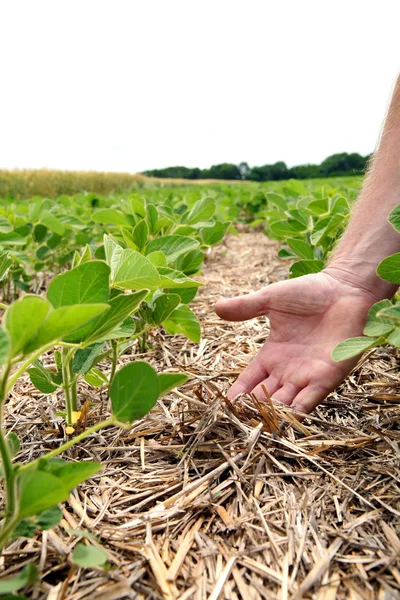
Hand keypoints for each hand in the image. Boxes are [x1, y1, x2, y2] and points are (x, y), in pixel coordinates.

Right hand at [215, 271, 377, 414]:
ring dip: (273, 415)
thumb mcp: (271, 299)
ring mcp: (307, 375)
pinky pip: (310, 399)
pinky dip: (298, 411)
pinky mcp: (328, 376)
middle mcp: (288, 370)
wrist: (345, 288)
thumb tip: (216, 307)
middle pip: (265, 398)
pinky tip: (286, 420)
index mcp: (272, 355)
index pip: (249, 381)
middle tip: (237, 423)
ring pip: (285, 403)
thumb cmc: (310, 291)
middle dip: (252, 410)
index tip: (222, 406)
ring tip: (257, 427)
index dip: (237, 394)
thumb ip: (245, 307)